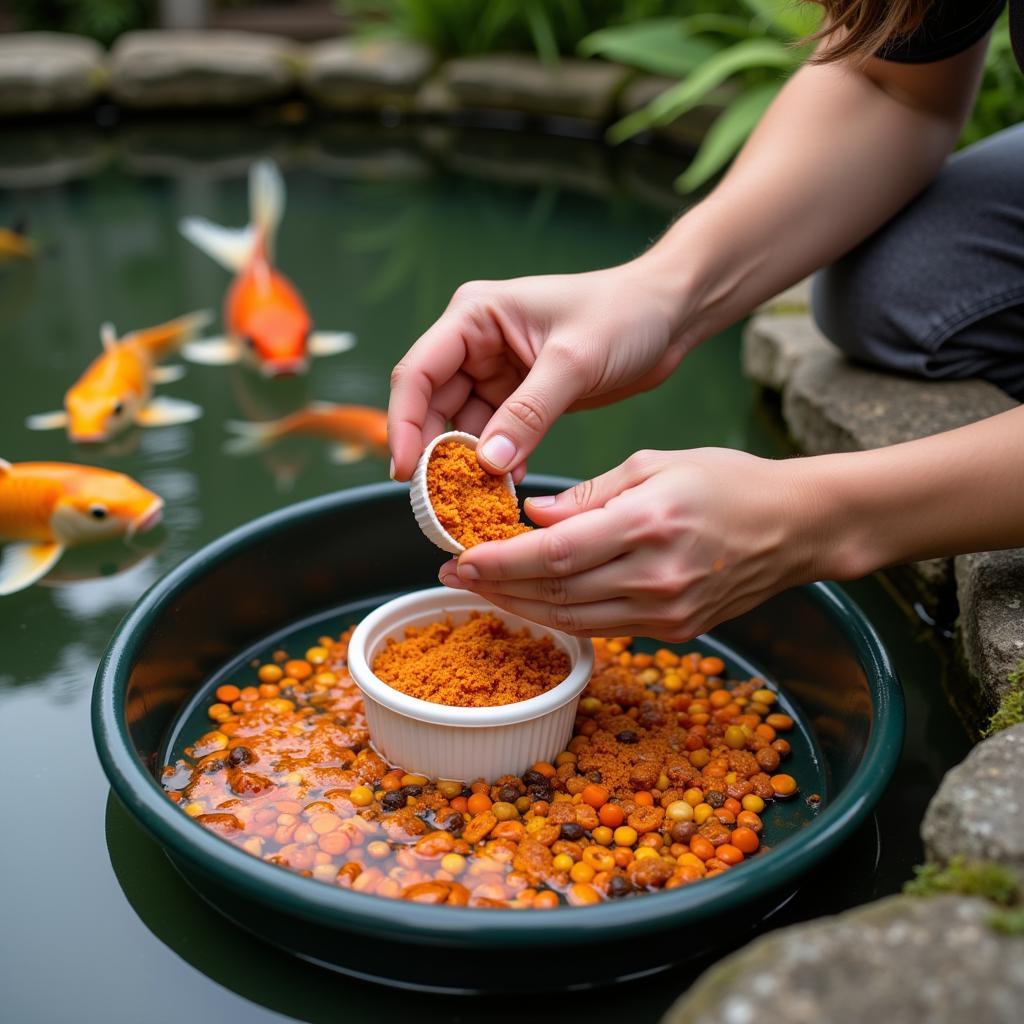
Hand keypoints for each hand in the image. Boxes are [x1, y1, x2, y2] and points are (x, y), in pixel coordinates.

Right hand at [387, 260, 686, 481]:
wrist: (669, 315)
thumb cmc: (624, 314)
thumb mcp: (573, 362)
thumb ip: (527, 413)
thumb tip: (487, 463)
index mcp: (475, 317)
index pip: (418, 372)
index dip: (405, 423)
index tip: (407, 470)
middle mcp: (476, 343)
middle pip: (433, 405)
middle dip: (433, 452)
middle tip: (434, 500)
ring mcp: (497, 372)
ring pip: (463, 426)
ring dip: (466, 464)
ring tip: (468, 502)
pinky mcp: (521, 397)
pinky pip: (495, 437)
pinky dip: (497, 463)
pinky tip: (503, 490)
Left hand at [438, 448, 827, 640]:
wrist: (795, 527)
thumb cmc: (727, 482)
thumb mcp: (655, 464)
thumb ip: (590, 494)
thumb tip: (533, 516)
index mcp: (649, 524)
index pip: (556, 553)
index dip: (502, 562)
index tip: (461, 559)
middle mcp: (657, 576)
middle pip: (557, 593)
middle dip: (499, 587)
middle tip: (456, 576)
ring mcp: (668, 610)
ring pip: (574, 619)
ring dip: (523, 608)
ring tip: (484, 591)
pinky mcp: (675, 629)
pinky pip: (603, 628)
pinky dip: (562, 618)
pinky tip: (534, 604)